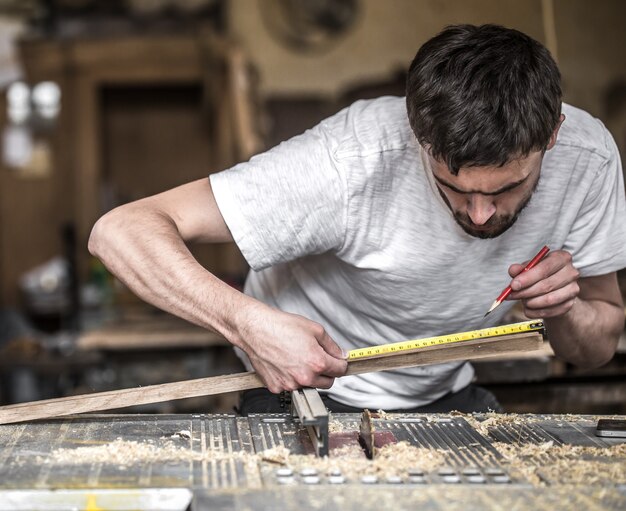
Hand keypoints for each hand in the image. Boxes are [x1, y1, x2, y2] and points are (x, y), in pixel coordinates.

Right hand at [233, 301, 347, 393]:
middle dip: (327, 372)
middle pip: (327, 382)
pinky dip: (291, 378)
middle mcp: (304, 377)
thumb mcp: (314, 329)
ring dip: (308, 376)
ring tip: (298, 358)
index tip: (338, 361)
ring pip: (308, 385)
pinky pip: (290, 386)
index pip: (340, 370)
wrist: (255, 330)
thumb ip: (331, 345)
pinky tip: (285, 364)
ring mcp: (289, 384)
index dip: (340, 363)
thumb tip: (340, 354)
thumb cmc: (281, 327)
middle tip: (318, 359)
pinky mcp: (276, 387)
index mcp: (317, 363)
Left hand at [507, 250, 579, 317]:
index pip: (544, 268)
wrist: (555, 289)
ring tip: (522, 301)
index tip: (513, 285)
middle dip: (525, 292)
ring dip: (530, 303)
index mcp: (562, 258)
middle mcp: (571, 272)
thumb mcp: (530, 267)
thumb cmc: (540, 275)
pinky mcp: (570, 304)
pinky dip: (535, 312)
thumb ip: (520, 268)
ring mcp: (573, 289)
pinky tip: (528, 309)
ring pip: (549, 300)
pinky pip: (550, 311)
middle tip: (512, 295)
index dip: (527, 278)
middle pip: (546, 285)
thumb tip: (513, 270)